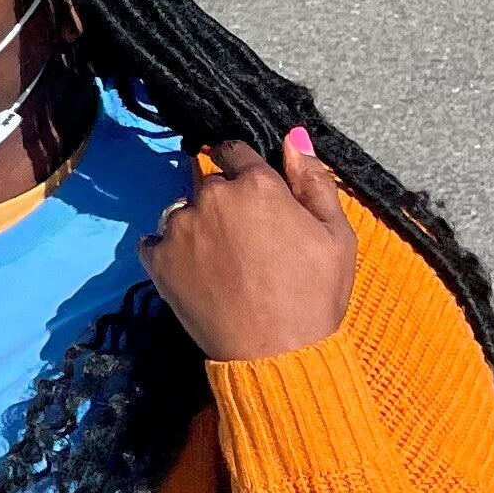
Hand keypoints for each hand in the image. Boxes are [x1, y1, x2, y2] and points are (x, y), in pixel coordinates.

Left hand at [140, 129, 356, 363]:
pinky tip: (197, 274)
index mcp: (256, 184)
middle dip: (222, 200)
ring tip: (222, 262)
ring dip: (196, 225)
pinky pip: (156, 241)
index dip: (244, 170)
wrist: (277, 354)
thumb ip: (313, 181)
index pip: (234, 150)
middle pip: (207, 182)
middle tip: (245, 239)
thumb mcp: (337, 235)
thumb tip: (294, 138)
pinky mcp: (157, 258)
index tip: (252, 194)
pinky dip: (170, 252)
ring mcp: (179, 227)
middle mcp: (211, 196)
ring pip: (182, 211)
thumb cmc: (314, 295)